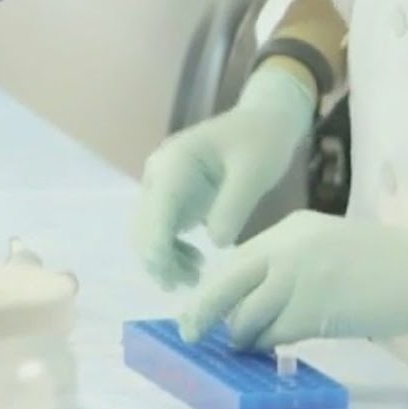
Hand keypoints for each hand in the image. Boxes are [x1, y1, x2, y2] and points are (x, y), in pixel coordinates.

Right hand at [133, 67, 315, 289]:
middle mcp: (159, 174)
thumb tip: (216, 243)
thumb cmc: (261, 141)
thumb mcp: (255, 171)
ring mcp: (163, 186)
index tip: (174, 279)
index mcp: (175, 163)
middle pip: (144, 226)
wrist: (263, 122)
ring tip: (195, 278)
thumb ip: (234, 205)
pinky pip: (162, 231)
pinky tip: (195, 263)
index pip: (156, 213)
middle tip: (188, 286)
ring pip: (148, 232)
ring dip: (164, 260)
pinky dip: (172, 251)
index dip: (159, 250)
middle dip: (159, 261)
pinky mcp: (173, 197)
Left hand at [178, 211, 407, 350]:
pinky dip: (267, 345)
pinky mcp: (317, 309)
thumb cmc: (387, 261)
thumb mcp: (329, 244)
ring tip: (246, 345)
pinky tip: (271, 348)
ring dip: (242, 336)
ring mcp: (300, 278)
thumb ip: (292, 262)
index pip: (233, 260)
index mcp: (290, 229)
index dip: (212, 289)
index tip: (201, 309)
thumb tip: (255, 298)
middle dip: (203, 313)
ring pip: (247, 316)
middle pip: (224, 285)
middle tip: (192, 334)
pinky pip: (275, 334)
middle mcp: (287, 248)